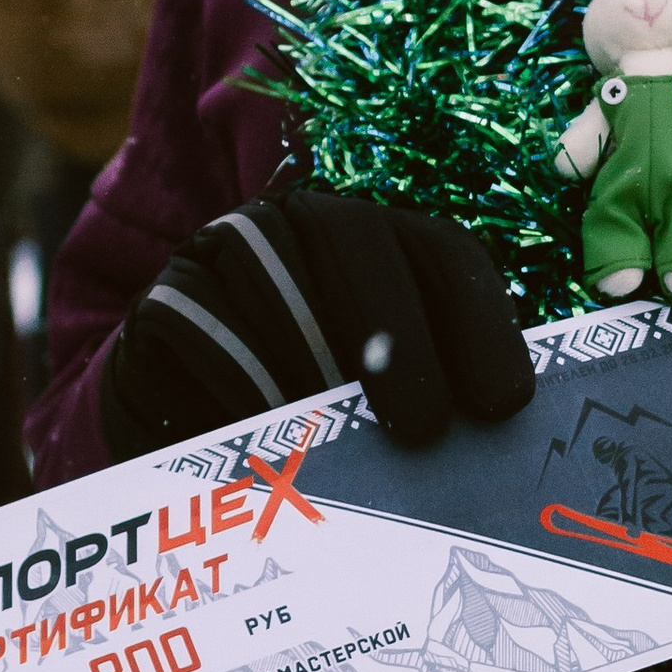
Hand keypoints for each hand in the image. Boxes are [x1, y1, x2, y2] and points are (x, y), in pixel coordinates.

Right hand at [99, 188, 532, 454]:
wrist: (192, 434)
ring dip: (314, 358)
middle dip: (398, 334)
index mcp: (383, 240)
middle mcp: (306, 221)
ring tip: (342, 441)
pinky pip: (200, 316)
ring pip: (273, 268)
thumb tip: (503, 449)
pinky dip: (239, 375)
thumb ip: (439, 403)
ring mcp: (228, 249)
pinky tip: (268, 430)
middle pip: (358, 238)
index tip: (505, 402)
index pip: (442, 251)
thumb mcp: (384, 410)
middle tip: (424, 430)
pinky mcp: (166, 296)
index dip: (480, 319)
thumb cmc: (314, 429)